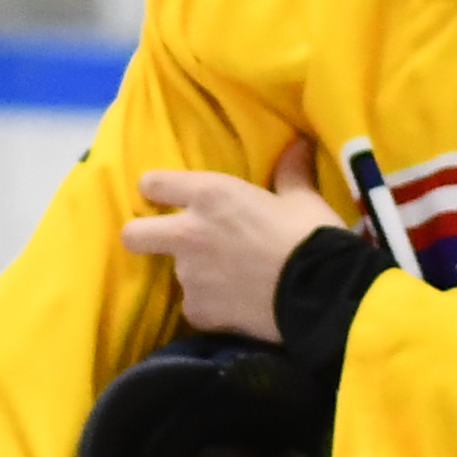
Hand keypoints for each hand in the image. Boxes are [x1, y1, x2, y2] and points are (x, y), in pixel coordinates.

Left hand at [123, 138, 350, 341]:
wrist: (322, 293)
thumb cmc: (313, 236)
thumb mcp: (303, 199)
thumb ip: (290, 173)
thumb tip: (298, 145)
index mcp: (210, 195)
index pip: (153, 183)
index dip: (157, 190)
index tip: (167, 197)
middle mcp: (189, 232)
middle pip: (134, 234)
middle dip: (142, 236)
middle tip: (167, 242)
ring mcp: (190, 275)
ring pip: (176, 274)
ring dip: (197, 275)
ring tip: (231, 281)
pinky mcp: (199, 311)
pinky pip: (196, 308)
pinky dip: (211, 308)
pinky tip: (236, 307)